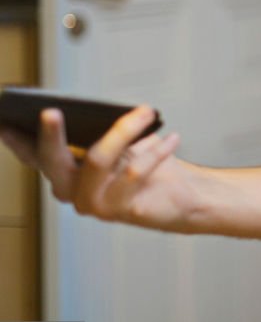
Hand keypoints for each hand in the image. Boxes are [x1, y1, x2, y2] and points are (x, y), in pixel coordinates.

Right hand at [0, 106, 202, 232]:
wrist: (181, 198)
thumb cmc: (147, 168)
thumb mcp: (122, 144)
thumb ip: (101, 133)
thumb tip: (92, 113)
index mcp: (65, 171)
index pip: (34, 155)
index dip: (17, 141)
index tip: (3, 123)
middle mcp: (71, 190)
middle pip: (52, 159)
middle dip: (50, 134)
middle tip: (51, 111)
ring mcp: (92, 203)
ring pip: (97, 159)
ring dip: (125, 129)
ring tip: (144, 112)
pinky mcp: (119, 211)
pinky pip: (134, 171)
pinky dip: (156, 151)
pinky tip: (171, 138)